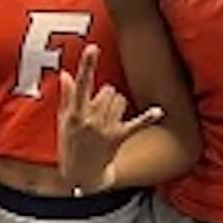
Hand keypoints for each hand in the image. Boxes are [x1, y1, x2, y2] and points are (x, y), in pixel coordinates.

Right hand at [56, 45, 161, 194]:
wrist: (82, 175)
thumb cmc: (70, 145)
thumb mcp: (63, 122)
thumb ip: (66, 97)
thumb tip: (66, 74)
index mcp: (75, 114)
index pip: (81, 84)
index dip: (87, 65)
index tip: (93, 48)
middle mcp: (91, 120)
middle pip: (107, 90)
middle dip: (105, 94)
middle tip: (98, 107)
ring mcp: (106, 129)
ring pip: (120, 100)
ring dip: (117, 104)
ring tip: (108, 117)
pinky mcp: (120, 137)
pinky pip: (136, 123)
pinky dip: (148, 117)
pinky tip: (158, 111)